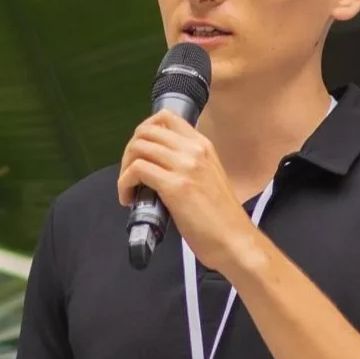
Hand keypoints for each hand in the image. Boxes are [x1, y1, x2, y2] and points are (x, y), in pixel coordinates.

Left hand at [118, 110, 258, 271]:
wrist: (234, 241)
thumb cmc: (221, 217)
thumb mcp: (208, 177)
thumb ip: (188, 165)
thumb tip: (158, 165)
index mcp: (203, 145)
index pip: (165, 117)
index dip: (144, 132)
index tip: (140, 154)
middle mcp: (194, 150)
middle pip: (145, 131)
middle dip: (129, 151)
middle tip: (129, 174)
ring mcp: (185, 166)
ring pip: (138, 148)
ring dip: (125, 168)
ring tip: (129, 188)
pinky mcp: (175, 186)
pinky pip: (136, 170)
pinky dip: (125, 184)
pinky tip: (129, 199)